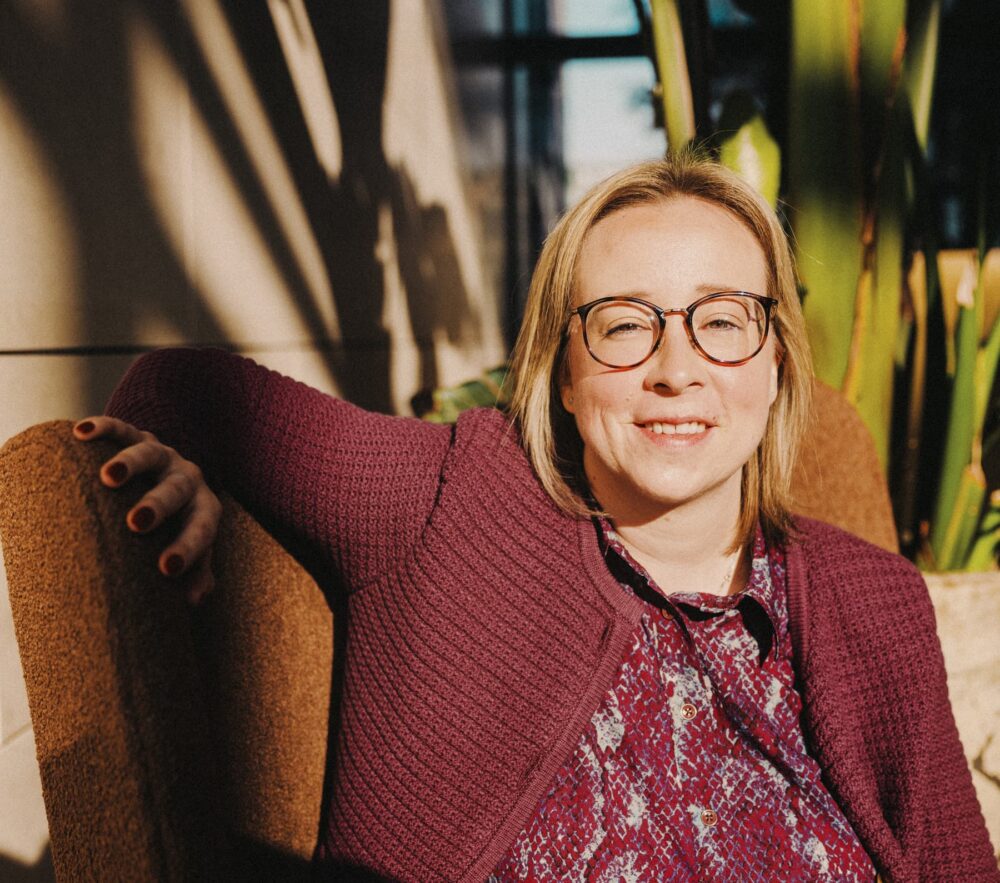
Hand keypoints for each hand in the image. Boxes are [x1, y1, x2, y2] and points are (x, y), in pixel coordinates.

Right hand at [72, 416, 221, 604]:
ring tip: (108, 478)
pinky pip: (122, 429)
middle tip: (136, 523)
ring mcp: (164, 456)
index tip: (166, 569)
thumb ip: (198, 573)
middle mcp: (187, 479)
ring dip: (130, 464)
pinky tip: (82, 433)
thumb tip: (195, 600)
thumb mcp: (192, 548)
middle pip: (177, 489)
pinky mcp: (138, 436)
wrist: (173, 479)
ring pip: (150, 454)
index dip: (188, 548)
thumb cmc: (178, 526)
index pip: (202, 528)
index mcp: (204, 509)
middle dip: (159, 505)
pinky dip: (104, 427)